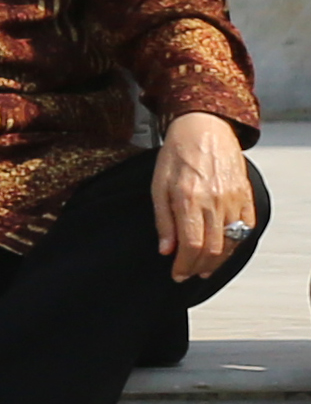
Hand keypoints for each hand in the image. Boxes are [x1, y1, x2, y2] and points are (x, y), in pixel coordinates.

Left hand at [160, 110, 258, 283]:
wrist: (204, 129)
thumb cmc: (177, 154)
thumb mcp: (157, 186)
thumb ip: (163, 221)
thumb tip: (166, 249)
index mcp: (189, 199)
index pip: (191, 245)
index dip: (184, 266)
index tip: (177, 274)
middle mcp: (215, 201)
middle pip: (212, 249)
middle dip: (199, 268)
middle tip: (188, 274)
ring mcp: (234, 199)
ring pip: (231, 242)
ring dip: (218, 261)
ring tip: (204, 268)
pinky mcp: (246, 196)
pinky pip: (247, 228)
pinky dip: (235, 244)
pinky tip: (223, 250)